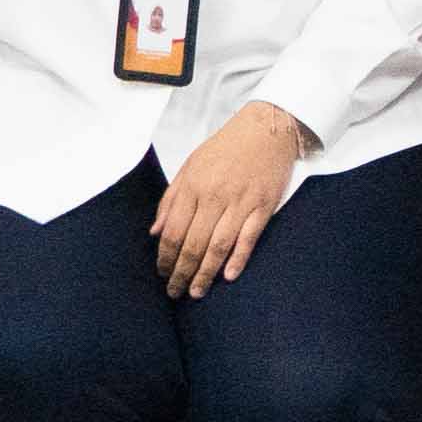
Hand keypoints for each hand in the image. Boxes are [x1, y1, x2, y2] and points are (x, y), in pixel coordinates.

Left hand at [151, 102, 313, 294]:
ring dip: (206, 273)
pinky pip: (249, 238)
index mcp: (193, 186)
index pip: (173, 231)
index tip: (162, 273)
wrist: (266, 129)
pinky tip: (228, 276)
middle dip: (182, 272)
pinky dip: (238, 259)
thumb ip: (171, 199)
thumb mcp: (190, 166)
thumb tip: (155, 232)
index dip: (165, 257)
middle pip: (193, 244)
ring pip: (219, 246)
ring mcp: (241, 202)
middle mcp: (215, 196)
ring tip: (197, 292)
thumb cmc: (226, 148)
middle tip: (175, 292)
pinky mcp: (264, 206)